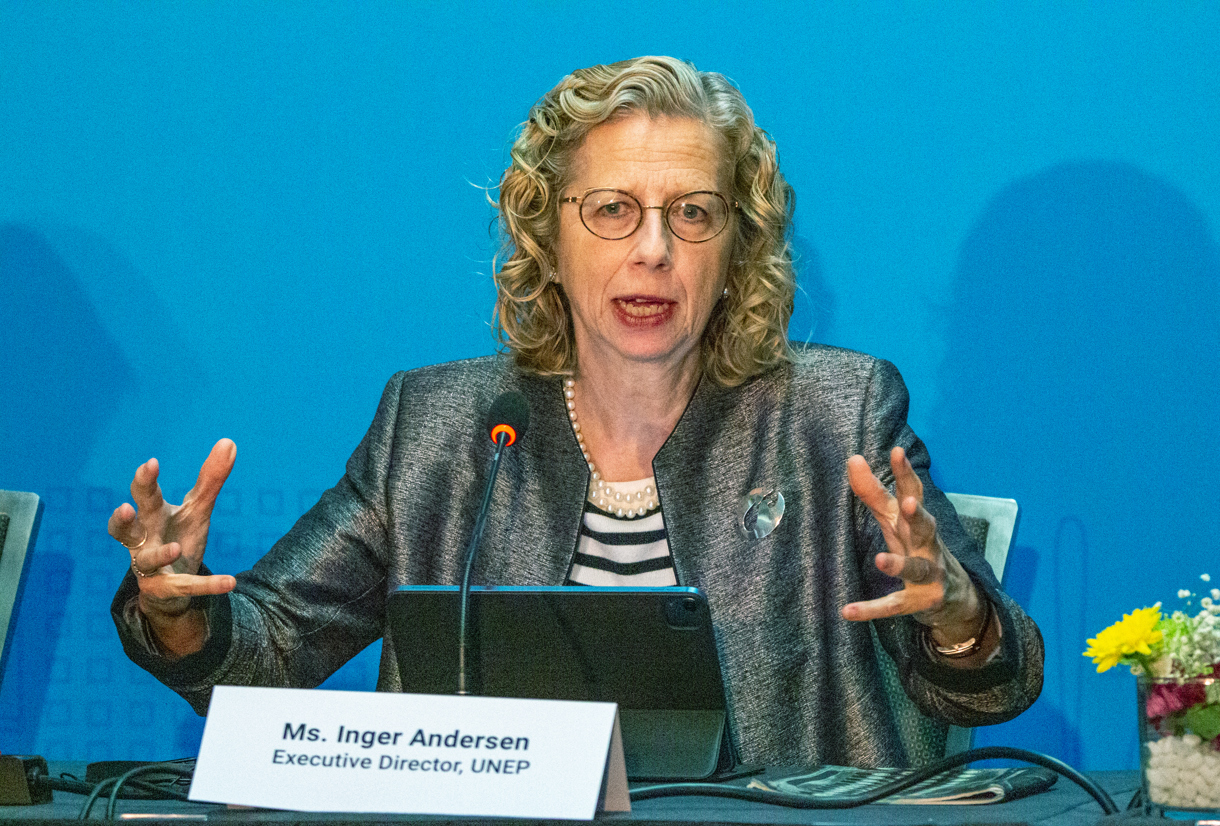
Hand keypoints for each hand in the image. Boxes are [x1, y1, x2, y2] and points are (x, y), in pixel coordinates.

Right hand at [108, 439, 238, 654]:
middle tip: (127, 507)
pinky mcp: (164, 590)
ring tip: (175, 548)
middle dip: (124, 519)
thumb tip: (229, 441)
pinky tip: (230, 581)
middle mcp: (144, 541)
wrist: (174, 586)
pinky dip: (207, 585)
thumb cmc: (179, 537)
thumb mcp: (197, 509)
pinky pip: (184, 588)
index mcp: (152, 517)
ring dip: (159, 554)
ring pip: (146, 562)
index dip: (144, 481)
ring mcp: (150, 568)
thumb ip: (210, 480)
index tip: (151, 464)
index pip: (143, 496)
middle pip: (127, 529)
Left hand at [840, 446, 983, 642]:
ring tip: (880, 559)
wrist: (957, 599)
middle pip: (925, 528)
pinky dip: (871, 609)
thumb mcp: (895, 522)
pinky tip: (848, 611)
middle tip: (908, 504)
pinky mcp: (921, 602)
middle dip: (917, 516)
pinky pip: (895, 606)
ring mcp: (929, 575)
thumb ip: (874, 493)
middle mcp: (927, 545)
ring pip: (917, 569)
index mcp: (917, 523)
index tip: (897, 452)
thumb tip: (853, 458)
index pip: (913, 494)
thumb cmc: (918, 549)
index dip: (906, 474)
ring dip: (899, 564)